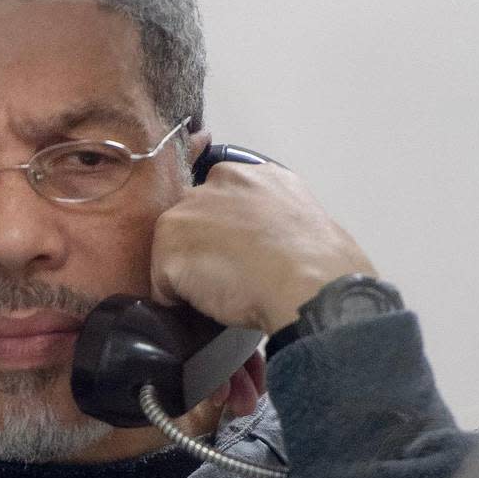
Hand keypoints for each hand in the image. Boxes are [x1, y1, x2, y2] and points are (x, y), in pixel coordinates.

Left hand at [151, 154, 376, 336]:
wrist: (309, 284)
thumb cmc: (317, 264)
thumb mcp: (299, 220)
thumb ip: (270, 217)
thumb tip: (262, 241)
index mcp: (254, 175)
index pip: (217, 197)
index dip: (222, 231)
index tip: (237, 252)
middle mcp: (217, 182)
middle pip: (188, 220)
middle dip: (200, 248)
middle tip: (230, 275)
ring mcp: (189, 210)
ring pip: (171, 250)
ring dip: (188, 274)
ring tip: (224, 290)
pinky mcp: (170, 244)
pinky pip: (161, 284)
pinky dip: (177, 300)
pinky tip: (211, 302)